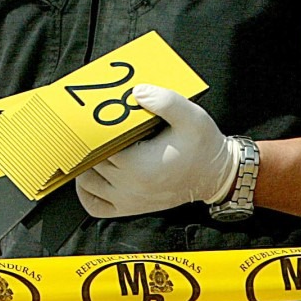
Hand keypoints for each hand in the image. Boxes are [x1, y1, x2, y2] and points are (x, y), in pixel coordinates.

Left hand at [75, 84, 236, 217]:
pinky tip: (91, 174)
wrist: (216, 176)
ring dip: (85, 163)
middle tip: (91, 125)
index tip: (91, 115)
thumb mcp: (191, 117)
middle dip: (88, 143)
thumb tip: (137, 92)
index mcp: (138, 166)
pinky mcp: (129, 208)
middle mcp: (129, 186)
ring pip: (87, 182)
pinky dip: (86, 192)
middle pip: (90, 161)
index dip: (90, 129)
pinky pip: (94, 205)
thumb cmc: (203, 148)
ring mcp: (128, 200)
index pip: (97, 146)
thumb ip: (165, 101)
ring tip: (93, 145)